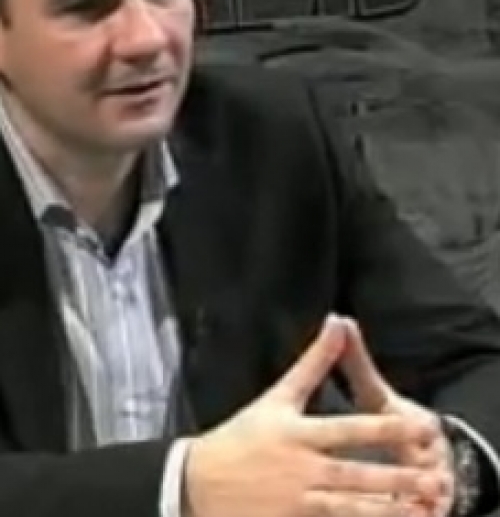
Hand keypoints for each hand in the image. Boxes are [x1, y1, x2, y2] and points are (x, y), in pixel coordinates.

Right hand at [184, 316, 447, 516]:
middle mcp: (300, 467)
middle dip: (397, 478)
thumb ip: (312, 361)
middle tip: (433, 479)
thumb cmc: (243, 434)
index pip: (349, 430)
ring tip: (419, 507)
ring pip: (350, 509)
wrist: (200, 481)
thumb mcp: (277, 396)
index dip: (385, 430)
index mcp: (297, 433)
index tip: (418, 428)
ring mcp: (296, 501)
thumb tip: (337, 322)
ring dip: (386, 509)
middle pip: (356, 474)